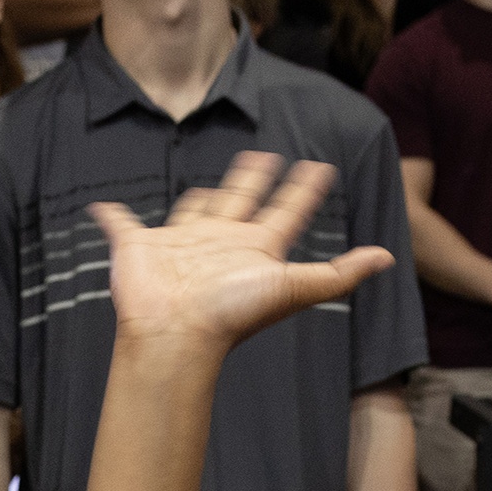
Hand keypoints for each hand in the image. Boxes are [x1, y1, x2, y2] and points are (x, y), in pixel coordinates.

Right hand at [94, 152, 396, 357]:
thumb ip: (337, 274)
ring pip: (194, 211)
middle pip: (242, 201)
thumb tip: (388, 257)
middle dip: (254, 179)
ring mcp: (179, 245)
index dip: (304, 190)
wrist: (174, 333)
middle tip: (267, 156)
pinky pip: (122, 226)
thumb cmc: (229, 314)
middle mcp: (220, 244)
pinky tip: (103, 210)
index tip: (320, 168)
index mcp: (254, 248)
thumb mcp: (292, 288)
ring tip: (206, 186)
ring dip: (199, 199)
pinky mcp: (138, 246)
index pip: (286, 211)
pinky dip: (111, 219)